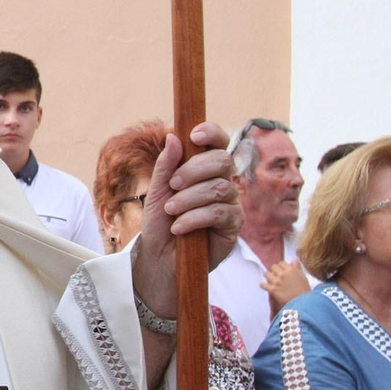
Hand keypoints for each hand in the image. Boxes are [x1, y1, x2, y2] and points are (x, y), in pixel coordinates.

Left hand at [132, 123, 240, 318]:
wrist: (160, 256)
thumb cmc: (161, 221)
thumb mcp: (157, 191)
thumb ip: (166, 166)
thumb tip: (174, 136)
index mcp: (205, 170)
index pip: (218, 143)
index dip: (211, 133)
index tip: (193, 135)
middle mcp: (222, 183)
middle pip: (222, 161)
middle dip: (194, 170)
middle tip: (172, 185)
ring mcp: (230, 204)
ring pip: (219, 188)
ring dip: (189, 198)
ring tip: (170, 210)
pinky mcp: (233, 227)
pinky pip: (220, 213)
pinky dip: (194, 218)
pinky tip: (179, 227)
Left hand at [262, 260, 310, 313]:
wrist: (304, 304)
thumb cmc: (305, 291)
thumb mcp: (304, 278)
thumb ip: (298, 268)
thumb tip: (294, 259)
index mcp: (291, 270)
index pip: (281, 263)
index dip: (281, 267)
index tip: (282, 271)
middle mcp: (283, 274)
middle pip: (273, 267)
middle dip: (274, 271)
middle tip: (276, 276)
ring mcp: (277, 281)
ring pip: (266, 274)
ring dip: (268, 277)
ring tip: (270, 280)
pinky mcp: (272, 289)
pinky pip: (263, 284)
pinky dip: (263, 285)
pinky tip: (266, 287)